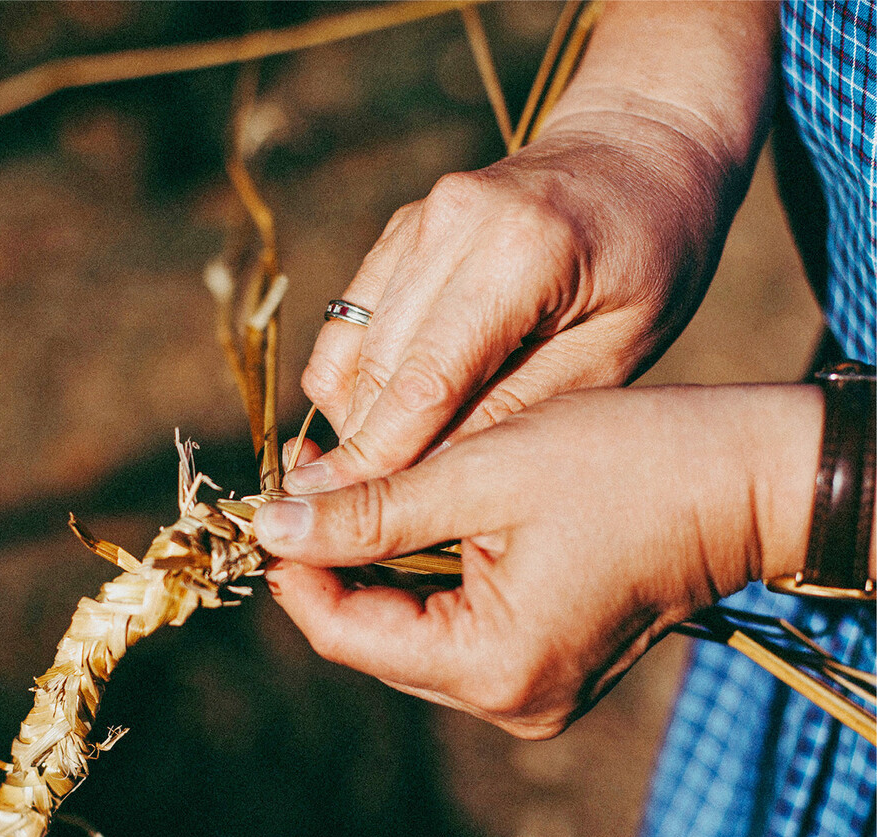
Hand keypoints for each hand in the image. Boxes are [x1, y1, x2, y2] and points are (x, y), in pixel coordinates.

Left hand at [259, 386, 820, 737]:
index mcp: (492, 666)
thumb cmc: (625, 464)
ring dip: (373, 570)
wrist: (741, 482)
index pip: (346, 634)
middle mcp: (509, 703)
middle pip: (374, 640)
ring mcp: (530, 694)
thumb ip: (370, 511)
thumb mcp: (482, 473)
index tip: (268, 508)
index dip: (294, 573)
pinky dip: (419, 581)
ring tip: (354, 496)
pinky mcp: (545, 670)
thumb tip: (274, 527)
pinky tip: (410, 525)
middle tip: (308, 488)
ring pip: (408, 635)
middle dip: (331, 568)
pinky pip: (452, 632)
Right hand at [288, 2, 778, 494]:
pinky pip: (349, 323)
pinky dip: (352, 380)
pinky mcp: (400, 229)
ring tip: (371, 480)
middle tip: (351, 521)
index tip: (349, 521)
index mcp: (519, 251)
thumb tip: (432, 472)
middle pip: (376, 370)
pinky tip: (378, 423)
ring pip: (350, 350)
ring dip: (351, 420)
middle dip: (358, 453)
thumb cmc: (652, 259)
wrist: (640, 150)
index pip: (425, 381)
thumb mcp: (617, 349)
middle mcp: (450, 223)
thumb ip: (523, 406)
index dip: (382, 461)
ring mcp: (417, 219)